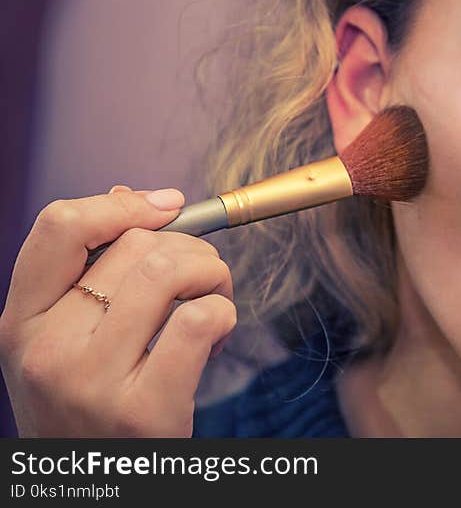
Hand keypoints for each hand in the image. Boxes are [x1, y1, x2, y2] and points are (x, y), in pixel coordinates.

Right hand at [0, 185, 235, 435]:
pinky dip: (224, 314)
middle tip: (201, 282)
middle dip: (190, 250)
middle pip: (136, 246)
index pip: (59, 227)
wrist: (95, 486)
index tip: (167, 207)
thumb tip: (127, 195)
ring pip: (170, 272)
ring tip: (212, 303)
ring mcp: (91, 382)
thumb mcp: (68, 341)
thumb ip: (89, 273)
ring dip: (212, 276)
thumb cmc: (90, 406)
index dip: (122, 205)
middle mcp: (47, 349)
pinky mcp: (144, 410)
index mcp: (21, 323)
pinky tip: (215, 338)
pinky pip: (199, 320)